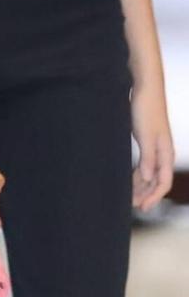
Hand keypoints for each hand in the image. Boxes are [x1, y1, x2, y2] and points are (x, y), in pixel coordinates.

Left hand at [131, 81, 174, 208]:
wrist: (146, 89)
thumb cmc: (146, 109)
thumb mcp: (146, 135)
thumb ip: (148, 157)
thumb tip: (147, 178)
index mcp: (166, 153)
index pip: (163, 182)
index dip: (153, 197)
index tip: (142, 207)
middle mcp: (163, 153)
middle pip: (157, 181)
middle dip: (146, 195)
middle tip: (132, 206)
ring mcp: (156, 148)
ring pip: (150, 174)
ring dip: (141, 186)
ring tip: (130, 197)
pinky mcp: (147, 142)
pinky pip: (145, 164)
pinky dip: (138, 174)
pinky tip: (130, 180)